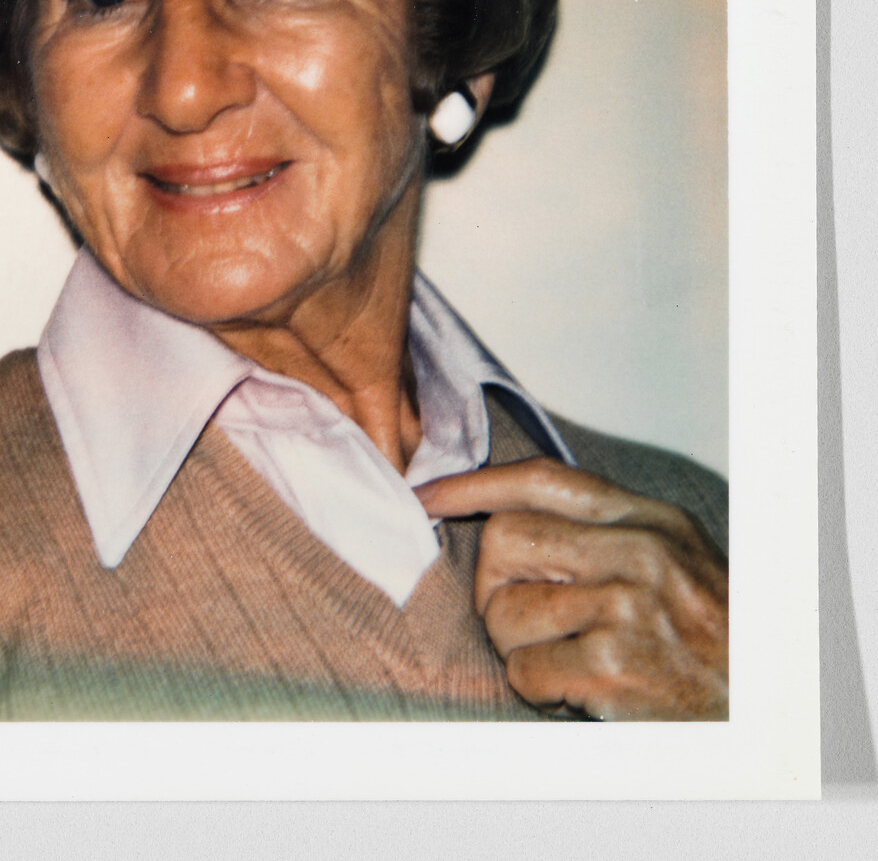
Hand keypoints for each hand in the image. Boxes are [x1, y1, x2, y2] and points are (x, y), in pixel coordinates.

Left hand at [414, 458, 727, 720]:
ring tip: (565, 658)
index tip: (427, 496)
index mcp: (649, 520)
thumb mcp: (671, 562)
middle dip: (493, 586)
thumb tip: (505, 518)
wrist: (766, 713)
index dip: (475, 484)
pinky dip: (538, 688)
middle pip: (505, 540)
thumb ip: (601, 534)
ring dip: (518, 648)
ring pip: (505, 611)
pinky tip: (578, 689)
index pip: (543, 480)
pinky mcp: (616, 661)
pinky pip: (526, 669)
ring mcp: (630, 605)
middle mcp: (640, 552)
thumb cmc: (709, 641)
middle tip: (523, 620)